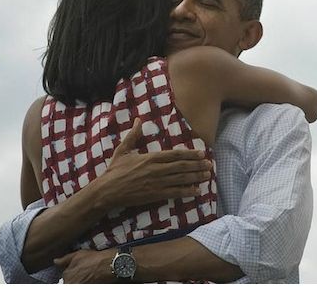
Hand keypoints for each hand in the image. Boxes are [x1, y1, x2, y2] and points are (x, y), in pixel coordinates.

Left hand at [54, 248, 116, 282]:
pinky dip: (86, 280)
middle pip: (69, 281)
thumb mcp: (77, 255)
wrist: (109, 265)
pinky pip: (84, 283)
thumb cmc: (93, 259)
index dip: (71, 270)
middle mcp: (71, 283)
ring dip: (80, 279)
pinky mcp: (89, 287)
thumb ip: (64, 259)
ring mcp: (80, 286)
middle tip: (83, 271)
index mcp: (67, 276)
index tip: (78, 268)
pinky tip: (91, 277)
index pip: (64, 276)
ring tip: (88, 274)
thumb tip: (55, 261)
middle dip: (75, 276)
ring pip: (77, 282)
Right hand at [94, 118, 212, 209]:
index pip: (175, 154)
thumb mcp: (123, 150)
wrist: (107, 191)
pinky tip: (196, 191)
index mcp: (150, 157)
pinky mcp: (155, 195)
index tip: (201, 153)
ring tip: (207, 176)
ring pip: (181, 179)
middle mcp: (156, 169)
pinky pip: (174, 193)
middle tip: (210, 165)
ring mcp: (157, 183)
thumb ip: (133, 135)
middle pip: (182, 166)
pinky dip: (186, 191)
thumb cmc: (115, 170)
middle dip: (197, 165)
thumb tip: (138, 120)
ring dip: (195, 177)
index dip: (190, 154)